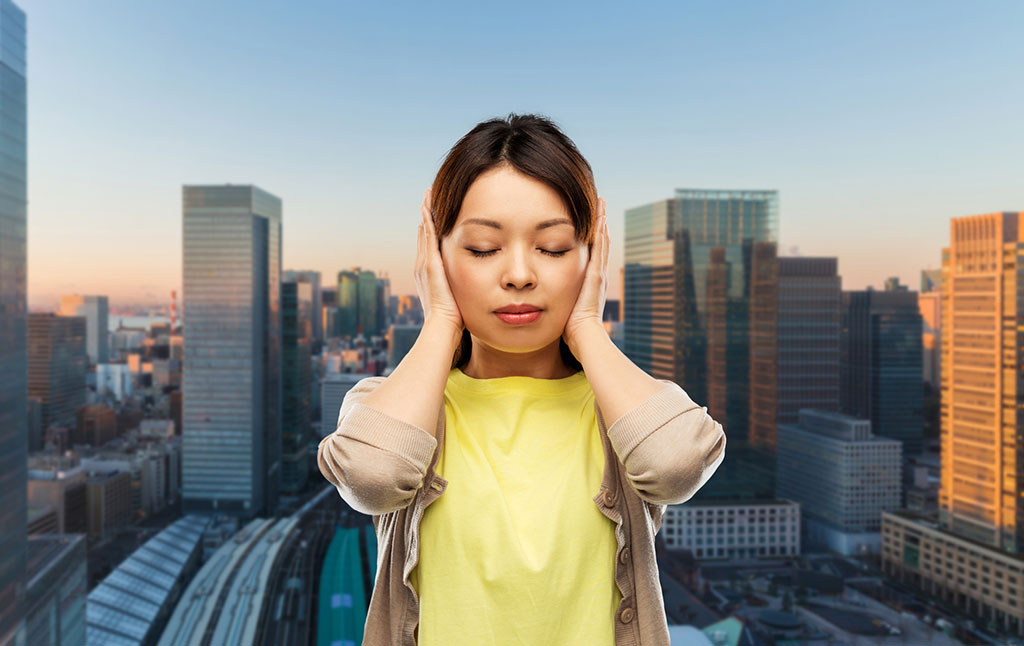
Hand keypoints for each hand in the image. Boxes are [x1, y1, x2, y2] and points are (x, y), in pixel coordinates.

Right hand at [415, 188, 464, 335]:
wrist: (443, 327)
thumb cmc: (455, 318)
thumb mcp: (459, 297)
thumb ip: (465, 287)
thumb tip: (479, 286)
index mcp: (430, 273)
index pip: (430, 245)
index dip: (432, 228)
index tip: (435, 212)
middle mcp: (424, 266)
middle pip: (425, 234)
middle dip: (428, 215)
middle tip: (429, 195)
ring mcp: (425, 264)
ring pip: (425, 232)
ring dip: (426, 213)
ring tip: (427, 195)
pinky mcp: (430, 265)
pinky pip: (428, 238)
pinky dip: (427, 222)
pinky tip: (428, 207)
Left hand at [562, 197, 608, 355]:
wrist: (584, 337)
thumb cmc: (571, 329)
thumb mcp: (562, 309)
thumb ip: (556, 300)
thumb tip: (541, 299)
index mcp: (588, 283)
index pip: (590, 255)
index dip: (591, 239)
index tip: (588, 223)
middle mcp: (596, 275)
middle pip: (598, 244)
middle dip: (598, 225)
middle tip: (599, 206)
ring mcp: (597, 274)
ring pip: (600, 241)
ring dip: (601, 222)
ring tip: (601, 204)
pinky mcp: (596, 274)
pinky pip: (599, 248)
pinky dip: (600, 232)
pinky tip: (600, 217)